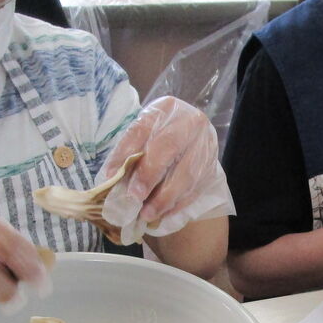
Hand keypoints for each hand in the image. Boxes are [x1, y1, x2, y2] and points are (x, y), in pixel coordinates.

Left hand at [100, 96, 233, 244]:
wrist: (190, 139)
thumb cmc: (158, 138)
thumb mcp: (143, 137)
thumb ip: (129, 153)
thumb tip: (111, 179)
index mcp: (165, 108)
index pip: (142, 128)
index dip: (125, 152)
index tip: (111, 176)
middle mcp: (189, 121)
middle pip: (168, 146)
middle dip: (149, 174)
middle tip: (134, 197)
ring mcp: (205, 143)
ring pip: (186, 172)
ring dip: (164, 197)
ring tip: (147, 214)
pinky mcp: (212, 165)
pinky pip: (196, 188)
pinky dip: (178, 204)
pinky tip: (164, 214)